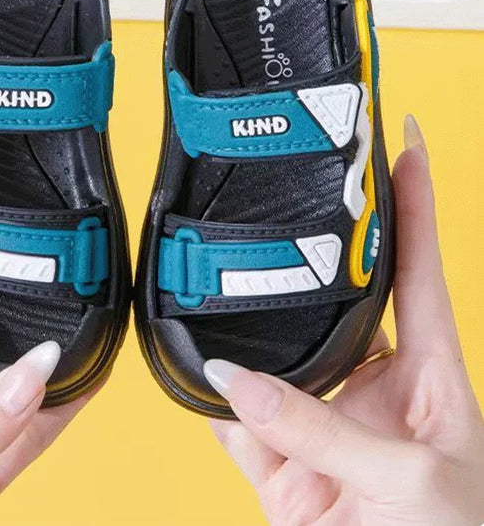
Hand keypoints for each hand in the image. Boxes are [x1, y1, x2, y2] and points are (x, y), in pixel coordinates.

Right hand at [205, 115, 483, 525]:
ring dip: (247, 336)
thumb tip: (241, 381)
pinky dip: (212, 401)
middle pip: (332, 303)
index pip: (419, 268)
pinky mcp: (282, 468)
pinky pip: (235, 424)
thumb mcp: (411, 481)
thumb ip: (320, 431)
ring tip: (221, 289)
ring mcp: (321, 426)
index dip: (413, 204)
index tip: (403, 143)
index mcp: (428, 377)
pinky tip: (197, 374)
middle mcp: (370, 390)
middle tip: (287, 202)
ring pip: (273, 362)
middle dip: (307, 256)